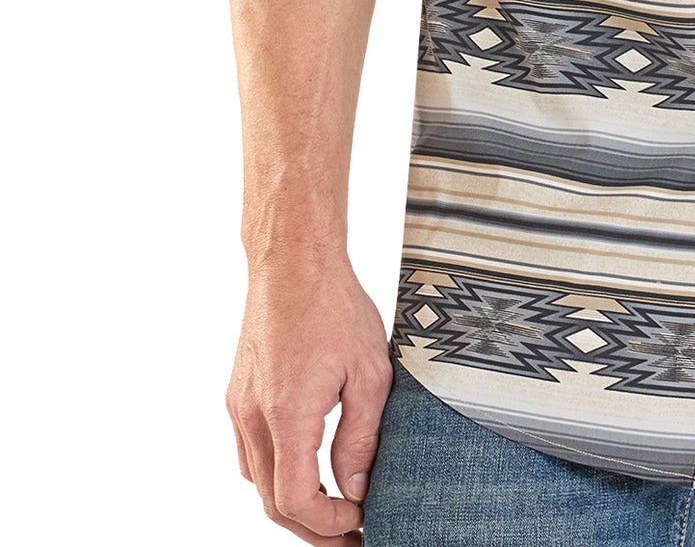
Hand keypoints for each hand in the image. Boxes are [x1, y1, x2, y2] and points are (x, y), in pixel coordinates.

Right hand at [226, 253, 394, 542]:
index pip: (294, 500)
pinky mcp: (238, 395)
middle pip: (272, 502)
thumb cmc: (334, 305)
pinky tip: (309, 472)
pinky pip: (252, 453)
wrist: (293, 259)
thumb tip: (356, 489)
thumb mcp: (370, 371)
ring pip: (258, 481)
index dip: (327, 525)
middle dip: (312, 528)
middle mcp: (253, 416)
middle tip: (352, 535)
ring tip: (335, 511)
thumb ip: (361, 437)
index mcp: (287, 413)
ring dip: (292, 505)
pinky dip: (277, 475)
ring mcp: (239, 406)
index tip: (361, 522)